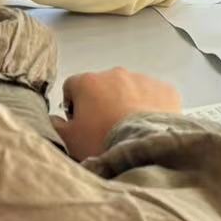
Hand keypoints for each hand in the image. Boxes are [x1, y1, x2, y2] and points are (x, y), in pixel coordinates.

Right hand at [52, 68, 182, 161]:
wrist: (144, 147)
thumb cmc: (101, 142)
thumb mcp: (68, 140)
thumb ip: (55, 125)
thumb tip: (54, 118)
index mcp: (88, 82)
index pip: (72, 86)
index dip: (74, 105)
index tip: (79, 123)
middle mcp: (116, 73)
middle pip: (103, 86)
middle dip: (102, 103)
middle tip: (105, 128)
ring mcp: (144, 79)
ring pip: (131, 89)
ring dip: (127, 103)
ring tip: (130, 129)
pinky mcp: (167, 89)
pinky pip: (155, 96)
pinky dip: (151, 107)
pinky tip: (149, 126)